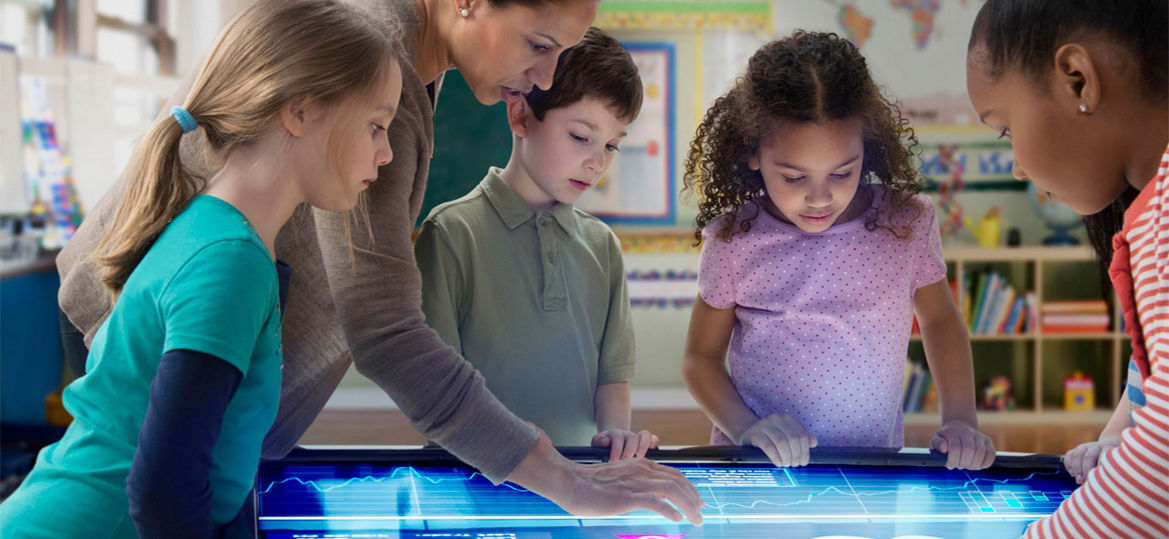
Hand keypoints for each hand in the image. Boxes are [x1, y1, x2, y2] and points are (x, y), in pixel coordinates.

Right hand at [508, 429, 703, 524]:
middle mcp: (641, 470)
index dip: (689, 488)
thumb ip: (635, 484)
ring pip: (672, 490)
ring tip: (695, 520)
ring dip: (688, 506)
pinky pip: (656, 502)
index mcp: (640, 465)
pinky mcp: (627, 496)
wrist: (568, 482)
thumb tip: (650, 499)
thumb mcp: (619, 479)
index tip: (697, 502)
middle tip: (701, 514)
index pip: (674, 474)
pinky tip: (677, 519)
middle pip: (678, 481)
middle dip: (694, 499)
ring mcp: (635, 482)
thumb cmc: (590, 484)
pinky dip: (670, 510)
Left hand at [592, 429, 659, 460]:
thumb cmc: (605, 445)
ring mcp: (638, 437)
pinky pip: (654, 439)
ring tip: (640, 457)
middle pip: (632, 437)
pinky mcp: (647, 441)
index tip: (613, 461)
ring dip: (643, 446)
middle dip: (629, 450)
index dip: (616, 449)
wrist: (613, 440)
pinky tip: (651, 452)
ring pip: (645, 435)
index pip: (617, 437)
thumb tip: (606, 442)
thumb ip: (598, 441)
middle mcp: (628, 434)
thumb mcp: (597, 442)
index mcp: (616, 434)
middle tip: (625, 462)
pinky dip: (653, 444)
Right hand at [736, 413, 816, 466]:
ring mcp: (763, 425)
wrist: (747, 435)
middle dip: (796, 455)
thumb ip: (800, 438)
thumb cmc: (769, 438)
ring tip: (786, 465)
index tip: (803, 462)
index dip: (805, 451)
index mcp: (786, 419)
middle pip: (793, 439)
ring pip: (781, 442)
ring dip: (786, 457)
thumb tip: (814, 442)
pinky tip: (778, 463)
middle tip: (794, 465)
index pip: (801, 435)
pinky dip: (775, 457)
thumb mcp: (785, 436)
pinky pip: (768, 446)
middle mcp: (775, 419)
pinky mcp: (754, 434)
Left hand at [930, 421, 994, 468]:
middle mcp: (967, 432)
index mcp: (953, 432)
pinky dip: (986, 463)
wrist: (959, 427)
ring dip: (974, 464)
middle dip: (963, 463)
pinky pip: (991, 454)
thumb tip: (943, 448)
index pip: (956, 447)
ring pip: (981, 452)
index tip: (950, 465)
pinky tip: (978, 465)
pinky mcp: (988, 440)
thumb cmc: (947, 437)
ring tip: (967, 466)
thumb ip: (937, 443)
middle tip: (959, 465)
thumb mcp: (937, 438)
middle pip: (969, 450)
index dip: (953, 460)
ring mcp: (979, 436)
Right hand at [1064, 437, 1120, 483]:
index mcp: (1110, 449)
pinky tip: (1072, 473)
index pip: (1104, 456)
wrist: (1109, 448)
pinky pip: (1069, 455)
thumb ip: (1110, 473)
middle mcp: (1097, 446)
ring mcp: (1086, 447)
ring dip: (1076, 469)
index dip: (1099, 468)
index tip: (1099, 480)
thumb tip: (1102, 487)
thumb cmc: (1114, 463)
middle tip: (1085, 481)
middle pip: (1088, 457)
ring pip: (1077, 454)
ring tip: (1078, 479)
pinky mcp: (1077, 449)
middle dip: (1085, 471)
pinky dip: (1068, 465)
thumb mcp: (1116, 466)